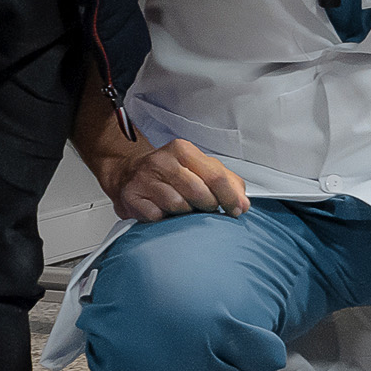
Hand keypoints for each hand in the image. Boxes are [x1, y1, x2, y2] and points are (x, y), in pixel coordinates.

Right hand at [98, 138, 249, 223]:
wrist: (127, 174)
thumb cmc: (170, 173)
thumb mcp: (199, 168)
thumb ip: (226, 182)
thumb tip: (243, 204)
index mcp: (183, 150)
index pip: (215, 176)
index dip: (230, 197)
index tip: (236, 210)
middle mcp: (162, 161)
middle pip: (199, 192)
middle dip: (209, 206)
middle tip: (207, 209)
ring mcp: (145, 179)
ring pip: (178, 206)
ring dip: (186, 214)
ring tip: (184, 209)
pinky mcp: (132, 197)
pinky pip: (158, 217)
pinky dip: (165, 220)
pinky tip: (164, 214)